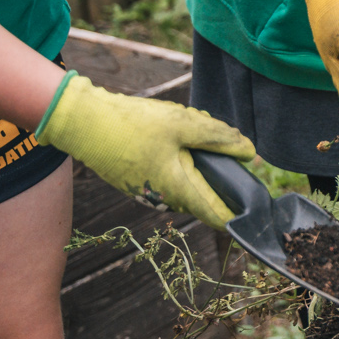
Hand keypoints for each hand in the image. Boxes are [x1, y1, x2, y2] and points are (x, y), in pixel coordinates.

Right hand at [38, 73, 257, 228]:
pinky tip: (169, 135)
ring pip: (185, 184)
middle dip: (217, 175)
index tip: (255, 204)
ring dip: (196, 164)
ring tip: (189, 131)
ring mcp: (146, 193)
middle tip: (217, 143)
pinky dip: (177, 160)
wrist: (83, 123)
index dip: (238, 213)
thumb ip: (219, 138)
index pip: (216, 215)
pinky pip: (167, 177)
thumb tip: (249, 153)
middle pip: (204, 196)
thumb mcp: (183, 124)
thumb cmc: (133, 124)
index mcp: (178, 189)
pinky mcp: (136, 183)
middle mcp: (162, 199)